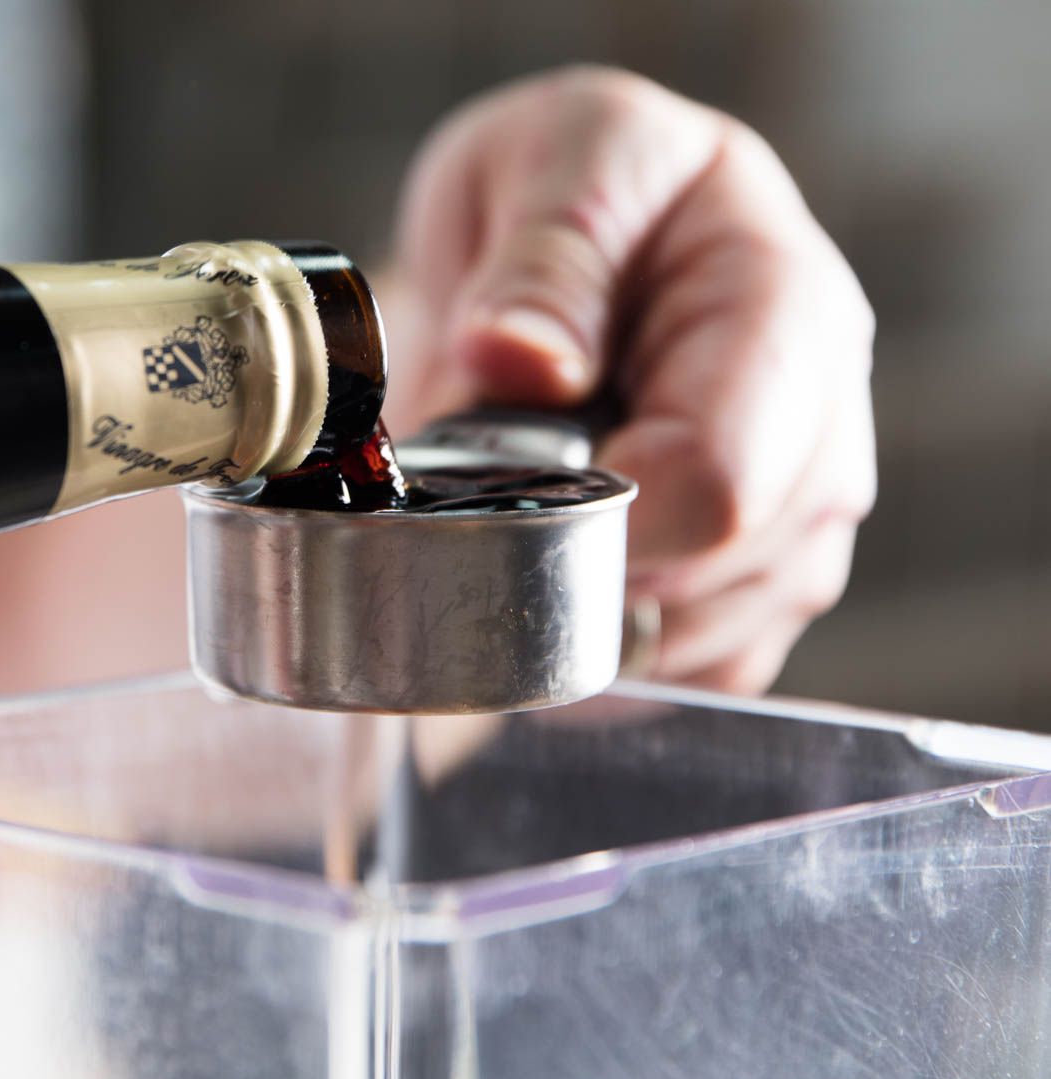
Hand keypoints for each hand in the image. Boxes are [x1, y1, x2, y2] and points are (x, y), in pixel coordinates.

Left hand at [388, 66, 875, 693]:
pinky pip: (704, 668)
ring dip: (596, 602)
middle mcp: (819, 422)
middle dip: (587, 556)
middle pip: (722, 573)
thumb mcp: (555, 165)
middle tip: (506, 488)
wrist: (579, 235)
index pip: (720, 481)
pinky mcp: (763, 576)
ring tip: (539, 507)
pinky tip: (566, 567)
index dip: (600, 517)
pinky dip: (617, 642)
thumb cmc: (577, 188)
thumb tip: (516, 358)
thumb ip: (546, 260)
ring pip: (712, 635)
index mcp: (784, 308)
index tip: (510, 489)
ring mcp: (801, 511)